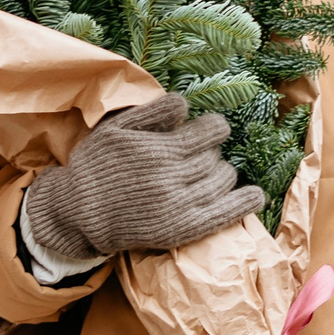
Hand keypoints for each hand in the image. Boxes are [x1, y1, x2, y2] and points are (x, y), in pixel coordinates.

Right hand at [21, 92, 264, 260]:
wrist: (78, 213)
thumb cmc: (96, 166)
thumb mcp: (116, 129)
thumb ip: (152, 113)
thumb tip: (186, 105)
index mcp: (160, 149)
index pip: (211, 131)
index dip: (214, 129)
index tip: (208, 132)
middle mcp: (173, 177)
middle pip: (216, 157)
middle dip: (211, 153)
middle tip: (198, 157)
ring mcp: (180, 205)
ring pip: (223, 181)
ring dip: (222, 174)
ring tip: (209, 175)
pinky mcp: (182, 229)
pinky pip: (225, 213)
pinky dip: (245, 202)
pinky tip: (255, 195)